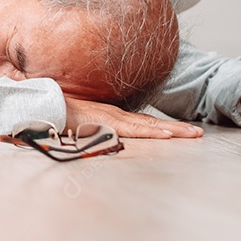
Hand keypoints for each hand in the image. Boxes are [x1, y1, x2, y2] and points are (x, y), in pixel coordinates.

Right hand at [64, 97, 203, 138]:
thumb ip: (88, 129)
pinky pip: (134, 130)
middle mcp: (115, 115)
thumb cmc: (56, 113)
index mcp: (110, 116)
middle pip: (151, 123)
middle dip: (176, 128)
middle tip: (198, 133)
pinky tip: (167, 135)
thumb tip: (95, 136)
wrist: (42, 104)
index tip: (180, 131)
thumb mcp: (77, 123)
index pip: (142, 122)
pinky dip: (152, 132)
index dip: (162, 126)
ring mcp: (112, 118)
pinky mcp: (106, 123)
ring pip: (148, 126)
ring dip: (172, 130)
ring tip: (192, 134)